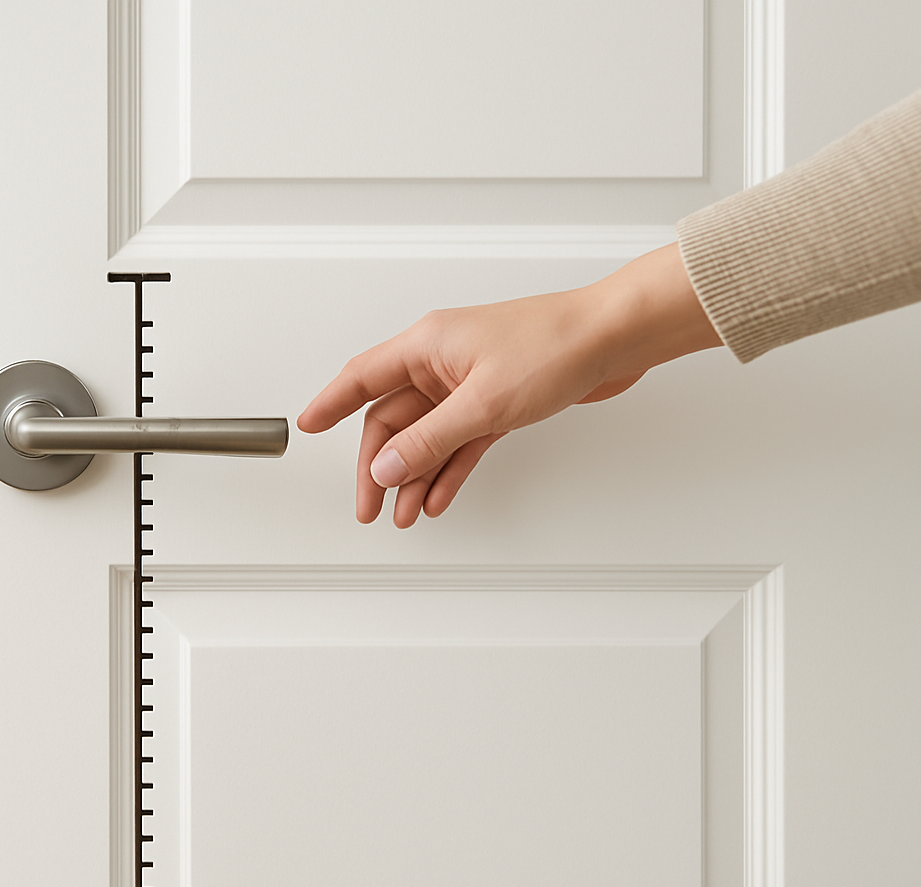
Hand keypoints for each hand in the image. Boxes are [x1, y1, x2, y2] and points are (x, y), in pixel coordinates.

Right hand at [297, 243, 721, 526]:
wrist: (614, 339)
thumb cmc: (555, 344)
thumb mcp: (483, 403)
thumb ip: (429, 440)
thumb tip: (386, 467)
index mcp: (426, 345)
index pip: (361, 379)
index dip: (330, 405)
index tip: (306, 426)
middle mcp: (442, 363)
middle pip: (391, 420)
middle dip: (378, 466)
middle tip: (370, 505)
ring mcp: (468, 384)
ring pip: (425, 437)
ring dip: (414, 476)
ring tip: (405, 513)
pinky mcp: (497, 402)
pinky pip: (458, 443)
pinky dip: (447, 470)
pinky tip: (439, 496)